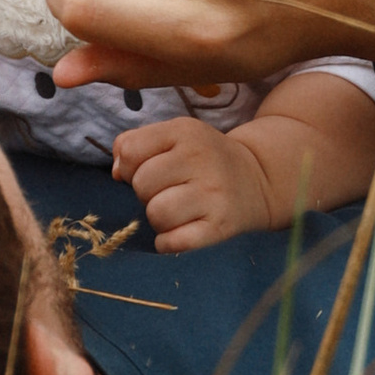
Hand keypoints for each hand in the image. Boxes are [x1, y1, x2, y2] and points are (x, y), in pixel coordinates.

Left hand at [112, 114, 273, 252]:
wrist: (258, 179)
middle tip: (167, 191)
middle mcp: (200, 158)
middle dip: (146, 192)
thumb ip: (136, 144)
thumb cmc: (204, 158)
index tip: (147, 170)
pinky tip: (179, 232)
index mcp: (185, 131)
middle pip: (142, 184)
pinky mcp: (220, 226)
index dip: (129, 166)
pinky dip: (167, 242)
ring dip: (157, 219)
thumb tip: (116, 173)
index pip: (131, 151)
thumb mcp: (175, 136)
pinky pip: (174, 242)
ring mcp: (213, 194)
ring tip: (175, 211)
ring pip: (156, 214)